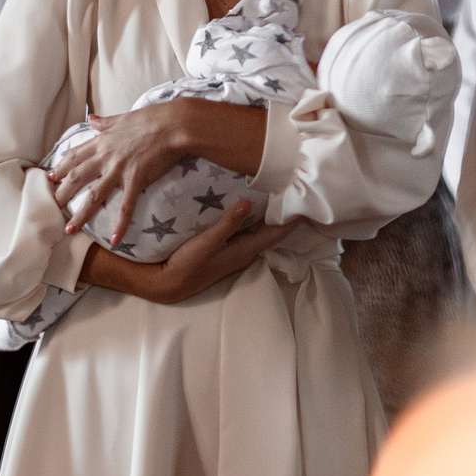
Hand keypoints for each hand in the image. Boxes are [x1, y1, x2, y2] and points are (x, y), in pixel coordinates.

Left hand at [49, 104, 190, 241]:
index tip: (50, 178)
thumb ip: (105, 122)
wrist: (174, 124)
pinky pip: (126, 206)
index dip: (61, 167)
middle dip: (62, 193)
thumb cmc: (152, 118)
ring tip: (69, 229)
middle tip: (52, 207)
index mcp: (102, 141)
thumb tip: (91, 118)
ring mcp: (120, 168)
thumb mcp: (122, 117)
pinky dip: (121, 223)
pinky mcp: (136, 179)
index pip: (75, 156)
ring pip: (95, 195)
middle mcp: (106, 155)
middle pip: (77, 177)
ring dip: (80, 214)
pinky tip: (115, 239)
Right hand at [82, 201, 301, 305]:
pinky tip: (251, 208)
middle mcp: (244, 252)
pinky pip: (246, 231)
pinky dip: (254, 220)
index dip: (292, 220)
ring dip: (269, 217)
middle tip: (295, 192)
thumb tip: (249, 203)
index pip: (276, 233)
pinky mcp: (225, 249)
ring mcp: (235, 251)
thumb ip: (228, 224)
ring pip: (259, 231)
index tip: (307, 203)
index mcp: (245, 250)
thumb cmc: (188, 265)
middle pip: (271, 231)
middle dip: (284, 215)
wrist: (168, 283)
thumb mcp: (207, 242)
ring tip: (279, 196)